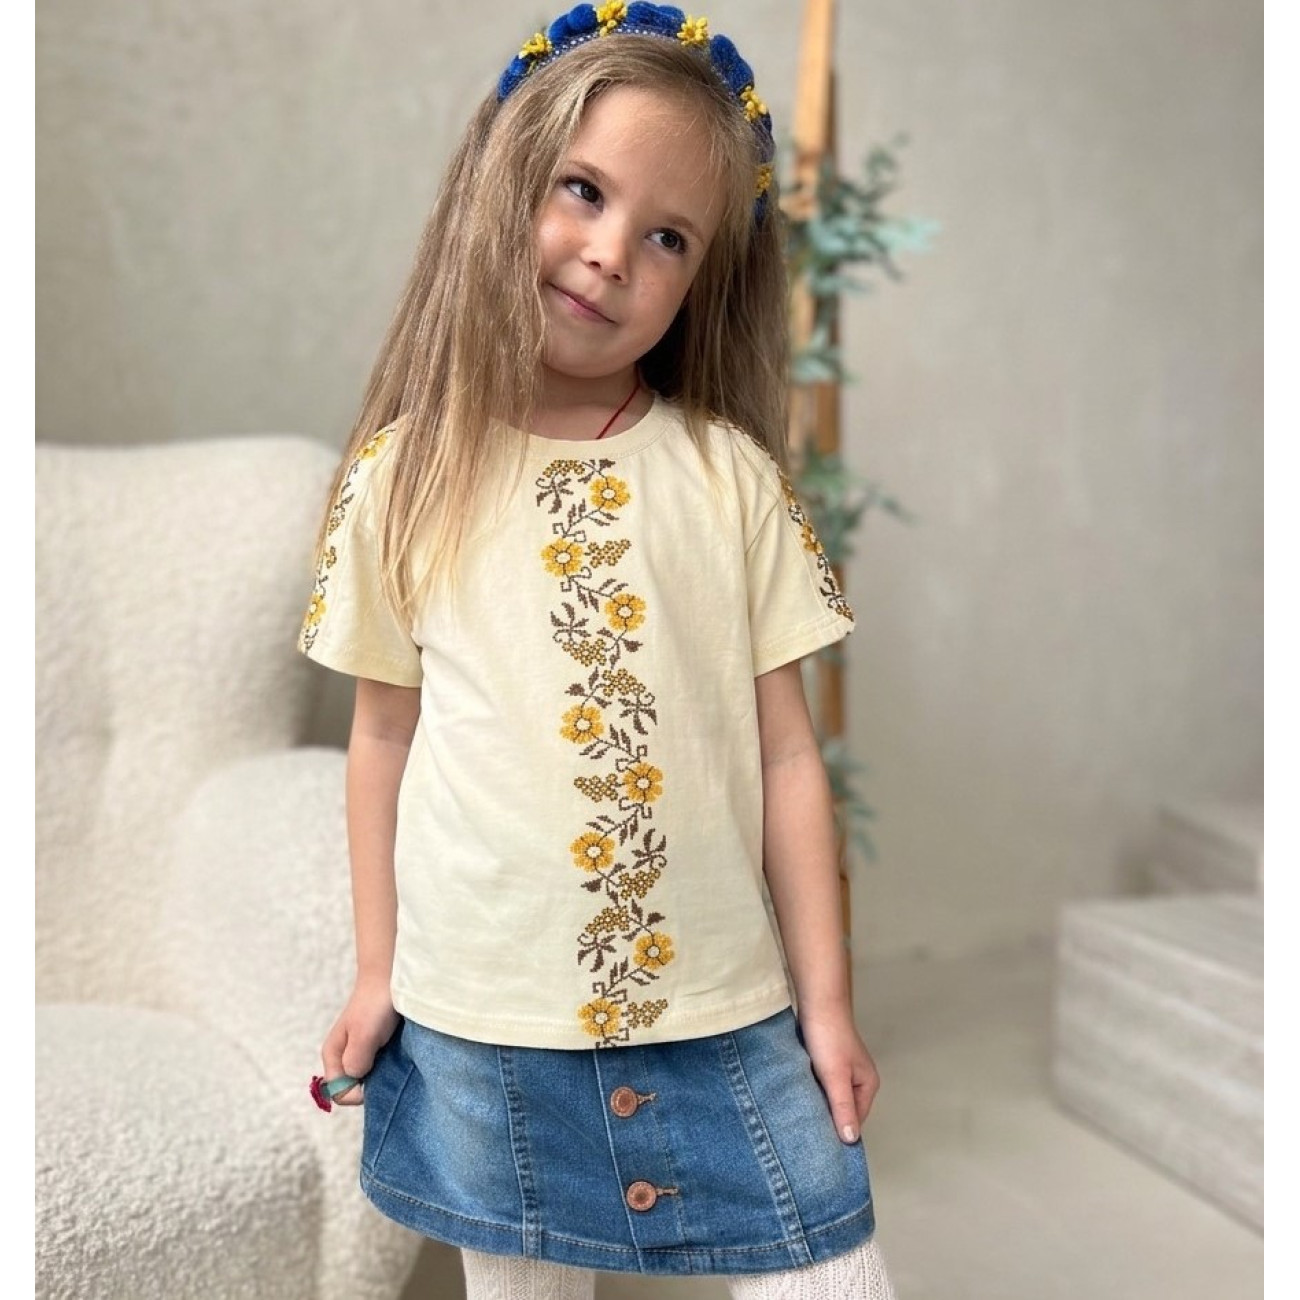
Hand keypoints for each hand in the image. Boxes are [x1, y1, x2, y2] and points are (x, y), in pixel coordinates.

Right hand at [319, 977, 399, 1105]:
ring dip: (384, 1074)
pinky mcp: (376, 1049)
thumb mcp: (364, 1035)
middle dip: (373, 1085)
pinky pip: (381, 1068)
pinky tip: (400, 1053)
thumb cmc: (375, 1004)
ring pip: (370, 1079)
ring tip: (395, 1056)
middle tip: (388, 1064)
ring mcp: (361, 1054)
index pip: (340, 1094)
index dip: (358, 1092)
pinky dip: (392, 1066)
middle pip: (355, 1089)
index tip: (376, 1074)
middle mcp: (344, 1059)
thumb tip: (355, 1082)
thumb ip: (355, 1061)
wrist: (390, 977)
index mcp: (333, 1057)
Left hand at [798, 1007, 880, 1143]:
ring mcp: (842, 1068)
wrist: (817, 1002)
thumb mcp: (836, 1077)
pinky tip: (799, 1093)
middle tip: (806, 1132)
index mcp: (868, 1084)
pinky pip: (820, 1082)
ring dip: (817, 1102)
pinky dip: (812, 1088)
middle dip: (827, 1117)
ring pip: (830, 1095)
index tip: (819, 1143)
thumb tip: (851, 1140)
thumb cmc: (829, 1038)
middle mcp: (858, 1078)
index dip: (839, 1131)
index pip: (855, 1120)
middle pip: (843, 1108)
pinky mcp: (827, 1060)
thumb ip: (843, 1107)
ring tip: (801, 1115)